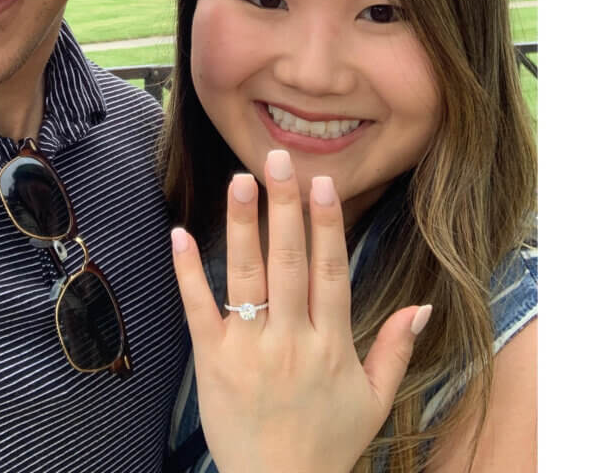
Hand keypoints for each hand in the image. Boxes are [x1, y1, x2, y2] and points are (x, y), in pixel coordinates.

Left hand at [170, 150, 430, 472]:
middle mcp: (291, 340)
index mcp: (331, 345)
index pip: (330, 272)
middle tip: (278, 160)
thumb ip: (396, 350)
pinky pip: (199, 308)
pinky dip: (188, 271)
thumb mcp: (374, 402)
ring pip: (246, 276)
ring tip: (238, 180)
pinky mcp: (213, 360)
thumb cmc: (327, 444)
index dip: (326, 225)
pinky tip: (180, 235)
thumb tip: (423, 306)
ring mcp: (249, 348)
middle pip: (288, 262)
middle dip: (284, 207)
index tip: (322, 183)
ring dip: (242, 225)